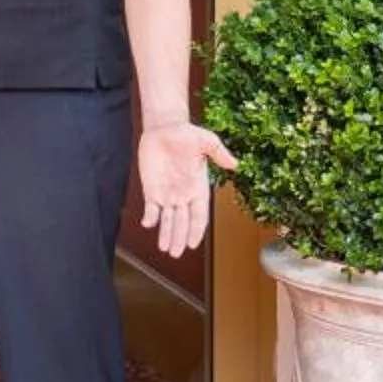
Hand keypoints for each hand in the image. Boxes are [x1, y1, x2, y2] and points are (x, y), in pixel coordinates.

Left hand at [138, 120, 235, 258]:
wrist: (165, 128)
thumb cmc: (187, 134)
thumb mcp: (206, 141)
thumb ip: (219, 153)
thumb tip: (235, 164)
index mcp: (199, 188)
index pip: (199, 214)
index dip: (196, 229)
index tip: (194, 243)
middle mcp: (183, 195)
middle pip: (183, 222)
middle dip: (180, 238)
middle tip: (176, 253)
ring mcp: (167, 194)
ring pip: (168, 220)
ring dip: (167, 234)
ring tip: (166, 249)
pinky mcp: (152, 189)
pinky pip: (151, 208)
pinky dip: (150, 217)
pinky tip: (147, 225)